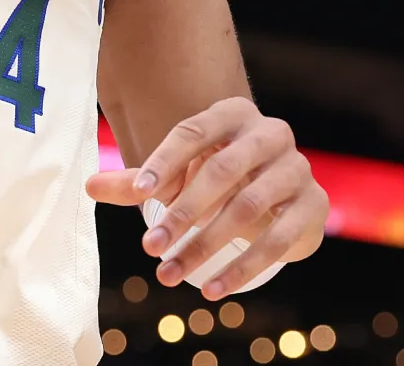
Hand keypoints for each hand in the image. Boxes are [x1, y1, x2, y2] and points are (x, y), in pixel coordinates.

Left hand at [85, 97, 327, 299]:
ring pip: (249, 207)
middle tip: (149, 246)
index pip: (194, 131)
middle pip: (223, 170)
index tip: (137, 195)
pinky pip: (279, 239)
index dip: (165, 161)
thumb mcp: (179, 177)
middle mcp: (271, 133)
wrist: (280, 199)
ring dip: (206, 246)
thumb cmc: (219, 180)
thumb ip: (138, 182)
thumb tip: (89, 186)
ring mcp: (298, 168)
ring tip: (171, 274)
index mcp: (234, 114)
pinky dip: (243, 268)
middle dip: (183, 212)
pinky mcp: (314, 205)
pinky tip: (212, 289)